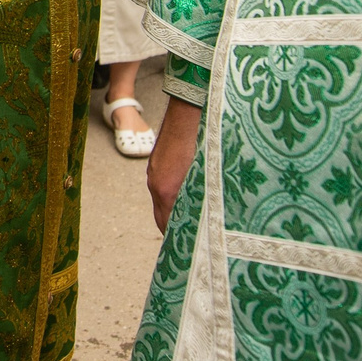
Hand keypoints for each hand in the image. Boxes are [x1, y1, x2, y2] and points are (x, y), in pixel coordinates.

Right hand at [148, 100, 200, 230]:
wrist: (187, 111)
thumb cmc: (202, 141)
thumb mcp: (206, 174)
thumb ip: (201, 196)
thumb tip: (207, 216)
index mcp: (166, 189)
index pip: (166, 224)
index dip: (176, 237)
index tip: (188, 249)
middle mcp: (156, 183)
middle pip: (160, 216)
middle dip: (172, 229)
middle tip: (188, 241)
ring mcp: (154, 172)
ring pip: (160, 201)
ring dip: (172, 211)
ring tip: (189, 220)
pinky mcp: (156, 163)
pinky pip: (160, 187)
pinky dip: (170, 196)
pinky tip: (184, 195)